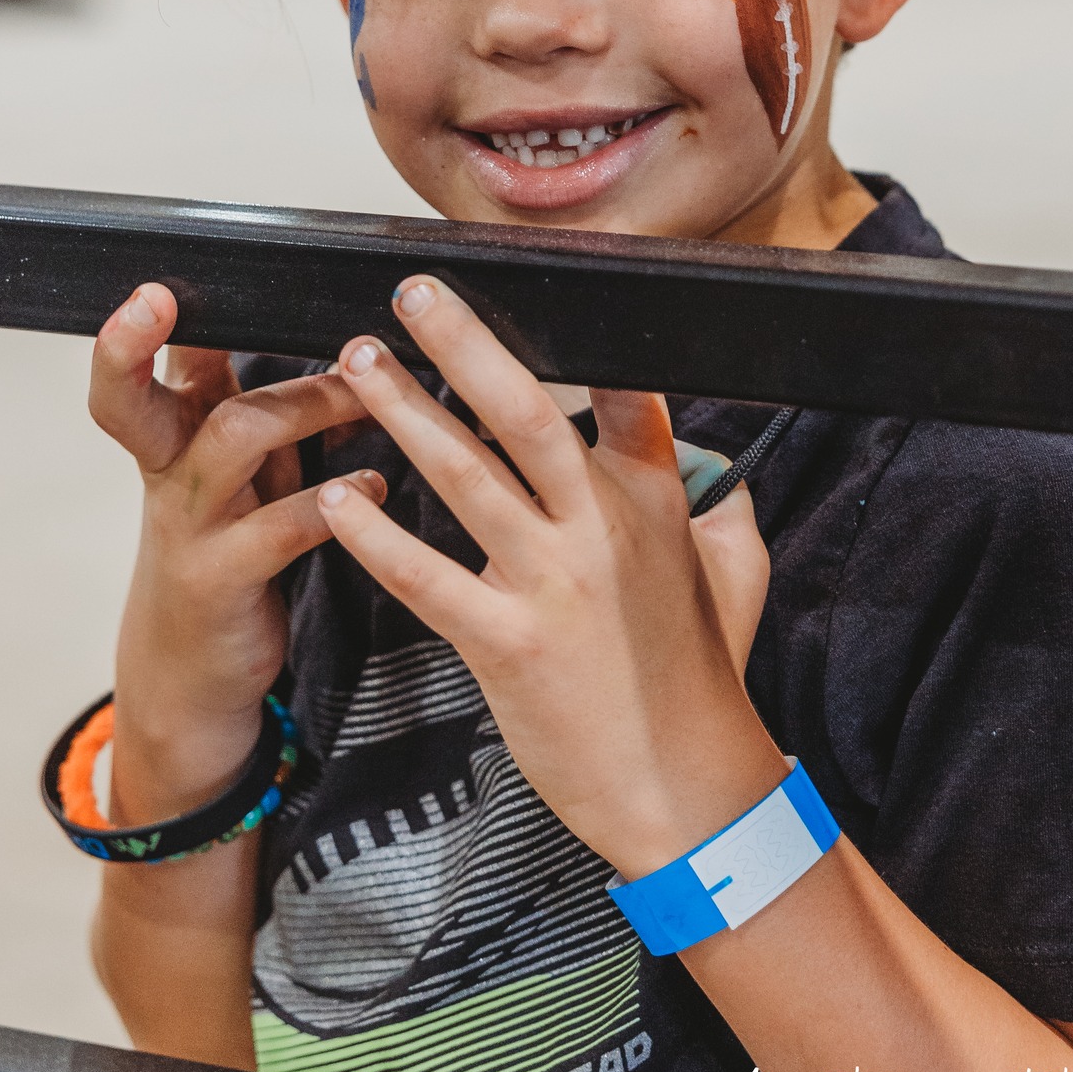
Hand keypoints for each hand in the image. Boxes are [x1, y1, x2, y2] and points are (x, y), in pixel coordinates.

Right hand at [88, 283, 373, 822]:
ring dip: (305, 404)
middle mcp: (170, 470)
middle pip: (134, 401)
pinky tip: (377, 484)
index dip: (139, 323)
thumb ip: (263, 403)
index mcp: (173, 434)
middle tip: (157, 299)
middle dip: (133, 349)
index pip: (146, 363)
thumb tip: (338, 331)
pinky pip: (279, 528)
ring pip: (231, 439)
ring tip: (367, 392)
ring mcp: (191, 525)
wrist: (193, 670)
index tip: (154, 281)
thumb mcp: (236, 470)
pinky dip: (333, 502)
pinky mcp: (222, 580)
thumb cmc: (230, 544)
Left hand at [319, 276, 785, 878]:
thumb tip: (725, 479)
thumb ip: (725, 513)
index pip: (622, 391)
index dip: (576, 333)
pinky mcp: (505, 641)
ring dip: (403, 410)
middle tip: (412, 294)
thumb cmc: (704, 681)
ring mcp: (552, 582)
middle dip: (462, 343)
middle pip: (524, 409)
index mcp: (654, 499)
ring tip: (358, 364)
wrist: (687, 789)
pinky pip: (423, 575)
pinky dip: (373, 535)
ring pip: (463, 474)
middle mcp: (601, 525)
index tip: (523, 282)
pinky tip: (336, 496)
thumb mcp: (736, 575)